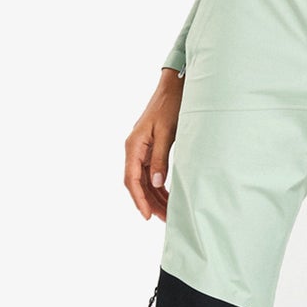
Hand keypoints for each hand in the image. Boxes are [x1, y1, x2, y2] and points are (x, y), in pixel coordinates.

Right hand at [124, 68, 184, 220]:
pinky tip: (168, 197)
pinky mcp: (150, 148)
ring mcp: (141, 149)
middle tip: (165, 219)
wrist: (174, 87)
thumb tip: (157, 184)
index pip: (132, 179)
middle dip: (150, 203)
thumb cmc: (170, 106)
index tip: (146, 216)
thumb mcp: (167, 133)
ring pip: (145, 180)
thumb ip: (160, 158)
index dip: (139, 199)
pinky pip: (151, 172)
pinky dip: (159, 186)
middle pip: (138, 183)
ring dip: (155, 197)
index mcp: (134, 146)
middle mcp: (134, 149)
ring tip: (168, 213)